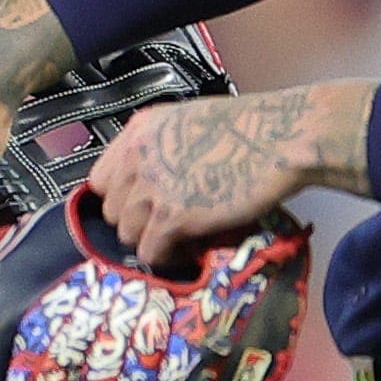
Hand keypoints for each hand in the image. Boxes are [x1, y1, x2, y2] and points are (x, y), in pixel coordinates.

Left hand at [89, 83, 370, 265]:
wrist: (281, 137)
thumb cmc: (249, 129)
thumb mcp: (189, 123)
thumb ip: (161, 148)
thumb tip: (151, 185)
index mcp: (139, 130)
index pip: (100, 180)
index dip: (123, 199)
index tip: (146, 207)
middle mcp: (137, 156)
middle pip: (113, 212)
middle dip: (140, 223)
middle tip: (170, 225)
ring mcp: (151, 187)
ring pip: (129, 236)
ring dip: (155, 241)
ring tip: (185, 237)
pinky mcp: (172, 217)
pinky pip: (151, 253)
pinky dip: (170, 257)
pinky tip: (193, 247)